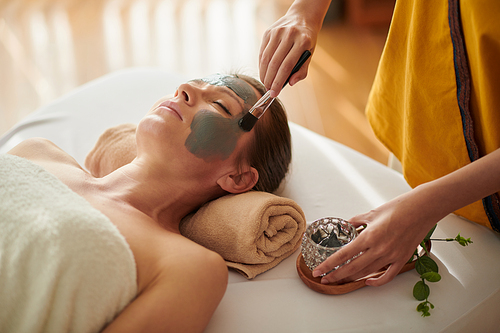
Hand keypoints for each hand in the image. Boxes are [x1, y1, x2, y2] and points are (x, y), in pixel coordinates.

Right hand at [259, 0, 330, 96]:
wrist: (302, 17)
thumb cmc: (307, 40)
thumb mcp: (310, 54)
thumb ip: (302, 70)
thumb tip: (291, 83)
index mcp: (303, 41)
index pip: (287, 66)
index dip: (279, 82)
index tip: (274, 93)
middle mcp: (289, 35)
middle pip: (275, 63)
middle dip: (269, 80)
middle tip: (268, 90)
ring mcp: (277, 32)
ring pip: (266, 58)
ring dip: (263, 73)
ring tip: (265, 83)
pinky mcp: (269, 32)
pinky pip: (262, 51)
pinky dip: (261, 64)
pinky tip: (263, 72)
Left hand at [312, 187, 441, 286]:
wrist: (422, 209)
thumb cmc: (398, 208)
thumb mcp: (372, 213)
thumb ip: (356, 222)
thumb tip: (346, 225)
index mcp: (369, 236)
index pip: (343, 254)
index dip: (328, 264)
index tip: (318, 270)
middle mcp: (379, 248)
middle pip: (352, 268)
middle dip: (336, 275)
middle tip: (324, 279)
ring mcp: (392, 255)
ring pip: (367, 272)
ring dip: (352, 278)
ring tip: (340, 280)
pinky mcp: (402, 259)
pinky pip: (388, 275)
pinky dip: (377, 281)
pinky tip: (367, 282)